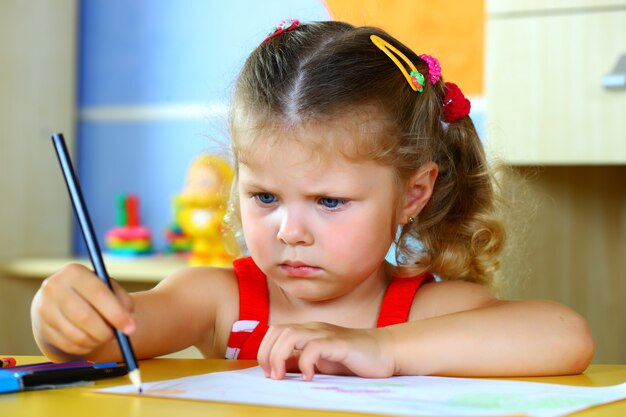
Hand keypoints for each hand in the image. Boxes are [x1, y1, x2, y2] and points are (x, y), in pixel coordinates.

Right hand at [31, 263, 134, 358]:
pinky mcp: (43, 328)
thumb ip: (122, 300)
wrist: (56, 299)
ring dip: (98, 341)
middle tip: (119, 336)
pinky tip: (91, 339)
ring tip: (105, 335)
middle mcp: (55, 288)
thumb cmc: (89, 292)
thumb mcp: (107, 287)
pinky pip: (70, 345)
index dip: (116, 314)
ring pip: (77, 335)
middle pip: (85, 317)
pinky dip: (86, 347)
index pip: (98, 294)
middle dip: (106, 331)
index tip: (130, 328)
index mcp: (74, 272)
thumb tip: (130, 322)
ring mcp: (45, 309)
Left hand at [257, 322, 395, 380]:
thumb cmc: (352, 359)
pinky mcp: (339, 344)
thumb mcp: (320, 362)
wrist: (384, 352)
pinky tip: (310, 377)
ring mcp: (326, 334)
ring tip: (282, 377)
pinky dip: (306, 363)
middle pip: (278, 331)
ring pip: (291, 335)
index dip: (265, 350)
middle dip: (267, 354)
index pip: (275, 331)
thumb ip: (301, 362)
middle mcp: (314, 328)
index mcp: (307, 331)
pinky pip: (314, 348)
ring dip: (280, 356)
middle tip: (273, 377)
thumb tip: (277, 372)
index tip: (267, 373)